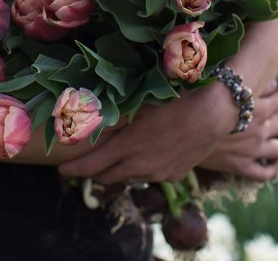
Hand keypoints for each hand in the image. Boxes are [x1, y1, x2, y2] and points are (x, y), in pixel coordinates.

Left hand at [57, 79, 234, 184]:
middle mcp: (140, 166)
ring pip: (128, 178)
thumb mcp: (139, 104)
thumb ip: (111, 117)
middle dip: (92, 173)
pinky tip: (141, 158)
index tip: (61, 170)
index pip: (92, 165)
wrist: (216, 111)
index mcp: (128, 146)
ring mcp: (158, 174)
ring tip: (110, 161)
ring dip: (116, 171)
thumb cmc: (175, 99)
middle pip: (107, 177)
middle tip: (82, 166)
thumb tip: (84, 122)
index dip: (74, 169)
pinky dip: (139, 170)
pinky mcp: (174, 175)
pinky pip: (149, 177)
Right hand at [198, 77, 277, 181]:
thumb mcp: (218, 84)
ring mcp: (252, 151)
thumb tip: (265, 77)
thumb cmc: (195, 103)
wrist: (177, 132)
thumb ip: (244, 79)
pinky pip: (265, 172)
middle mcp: (258, 130)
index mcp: (255, 108)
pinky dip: (276, 167)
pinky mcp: (241, 167)